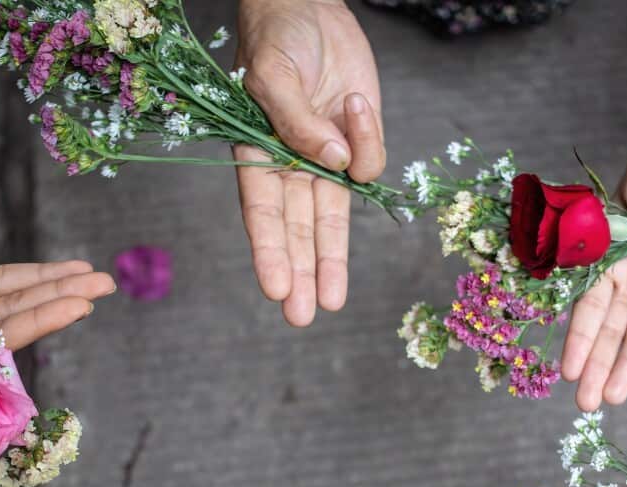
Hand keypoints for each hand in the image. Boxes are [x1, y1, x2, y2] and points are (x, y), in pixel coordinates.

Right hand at [234, 0, 384, 325]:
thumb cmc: (277, 37)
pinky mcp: (359, 143)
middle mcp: (290, 164)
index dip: (269, 249)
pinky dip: (370, 141)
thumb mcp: (274, 74)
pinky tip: (354, 104)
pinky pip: (370, 161)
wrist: (313, 6)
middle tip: (300, 316)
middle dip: (299, 272)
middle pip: (295, 228)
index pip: (262, 209)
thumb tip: (333, 163)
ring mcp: (325, 158)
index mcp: (256, 151)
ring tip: (331, 301)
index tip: (276, 287)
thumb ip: (296, 122)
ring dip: (330, 261)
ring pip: (331, 220)